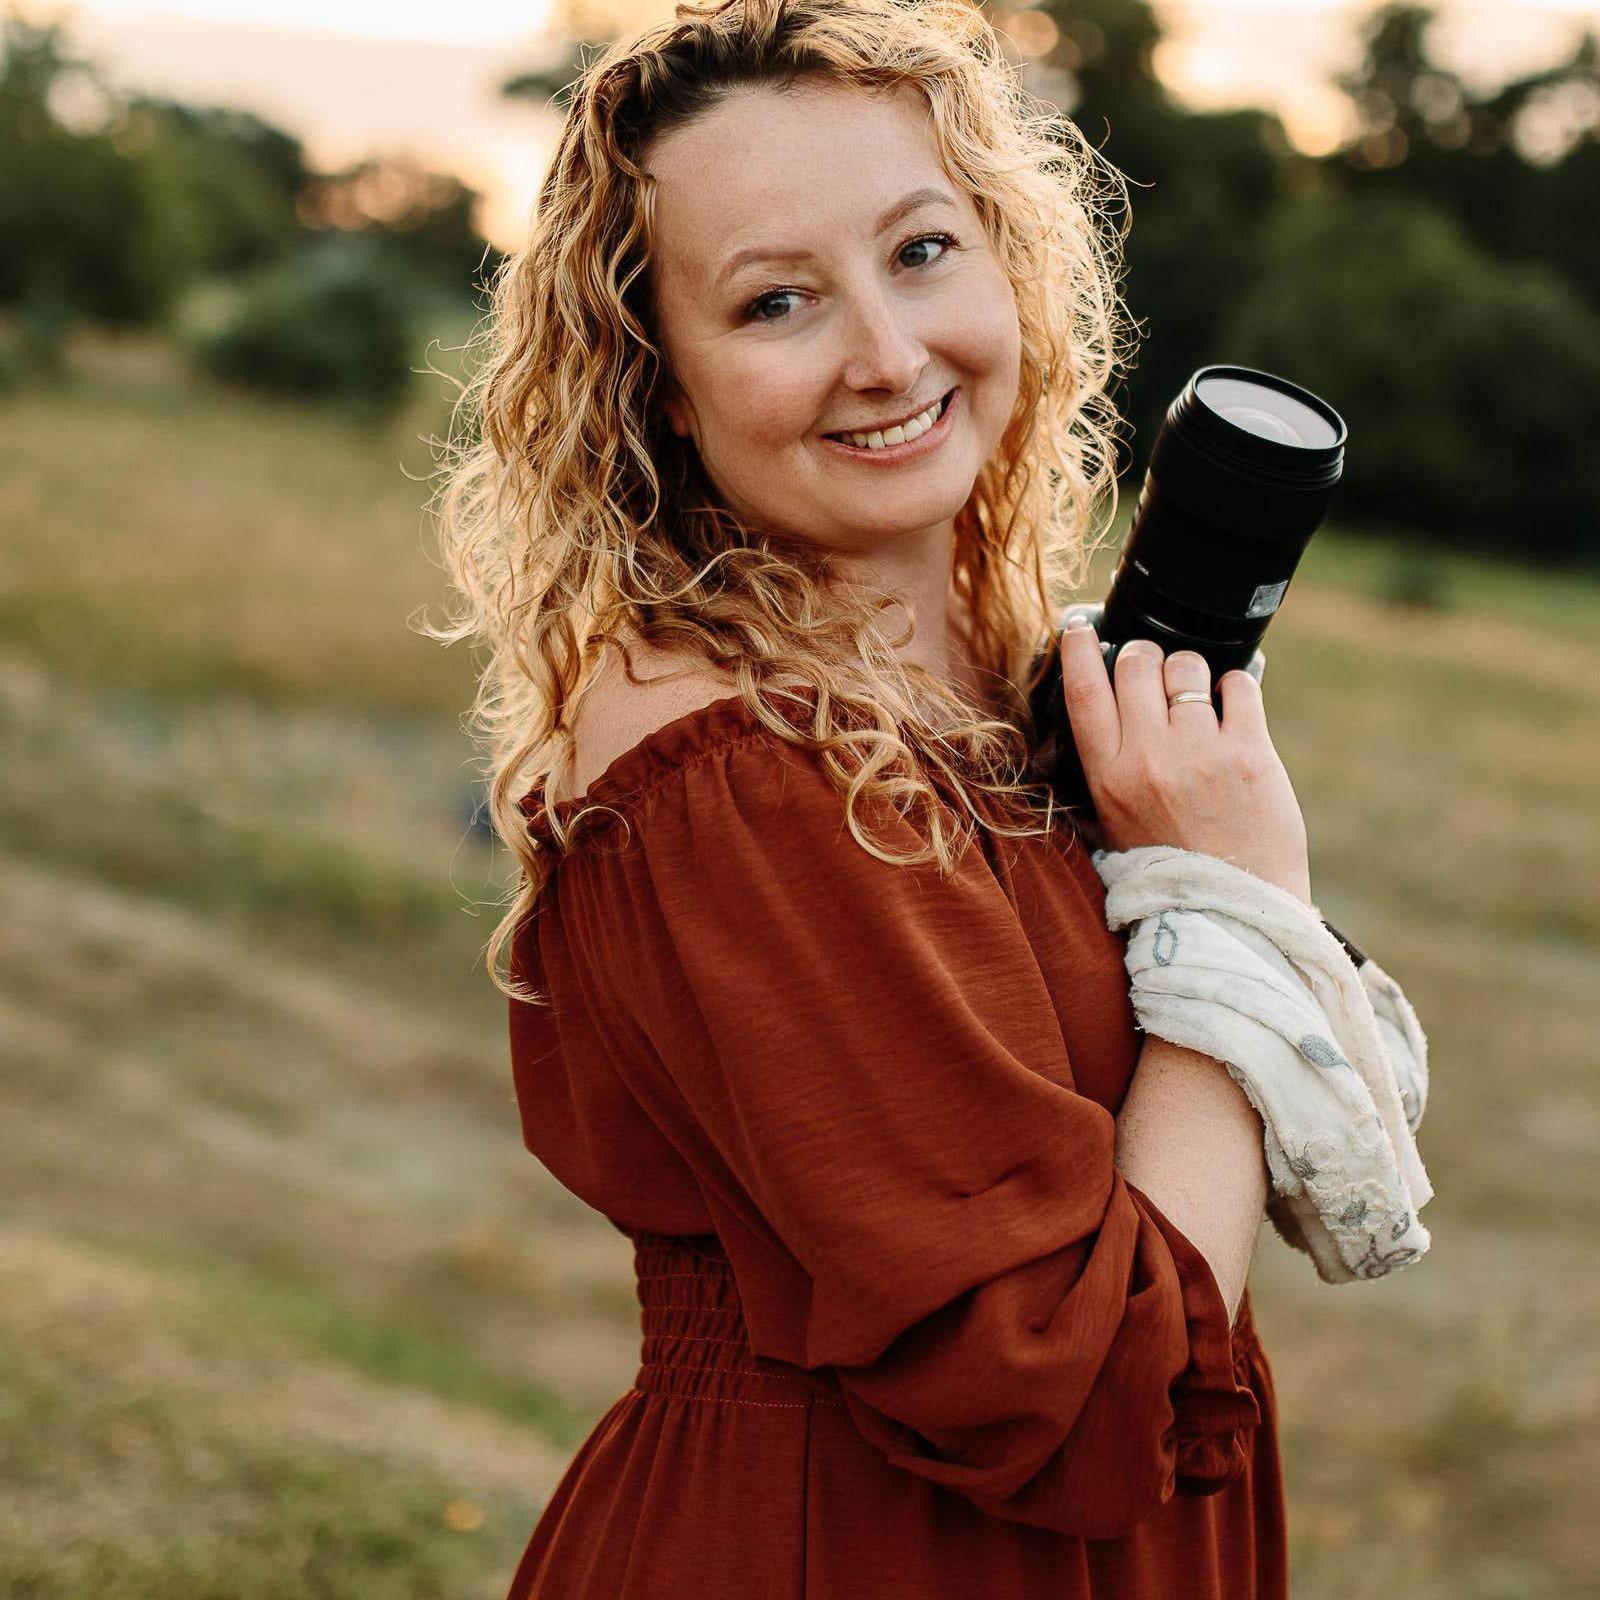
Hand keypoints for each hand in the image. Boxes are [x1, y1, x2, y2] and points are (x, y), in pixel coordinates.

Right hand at [1057, 620, 1312, 904]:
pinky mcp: (1250, 753)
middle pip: (1136, 664)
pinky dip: (1236, 686)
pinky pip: (1240, 684)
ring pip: (1187, 666)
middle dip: (1145, 657)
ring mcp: (1201, 753)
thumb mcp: (1113, 825)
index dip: (1079, 650)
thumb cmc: (1173, 867)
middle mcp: (1149, 759)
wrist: (1235, 910)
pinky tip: (1233, 707)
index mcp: (1108, 778)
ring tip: (1198, 695)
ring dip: (1191, 670)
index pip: (1084, 692)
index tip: (1079, 628)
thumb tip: (1095, 711)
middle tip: (1155, 672)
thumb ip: (1102, 771)